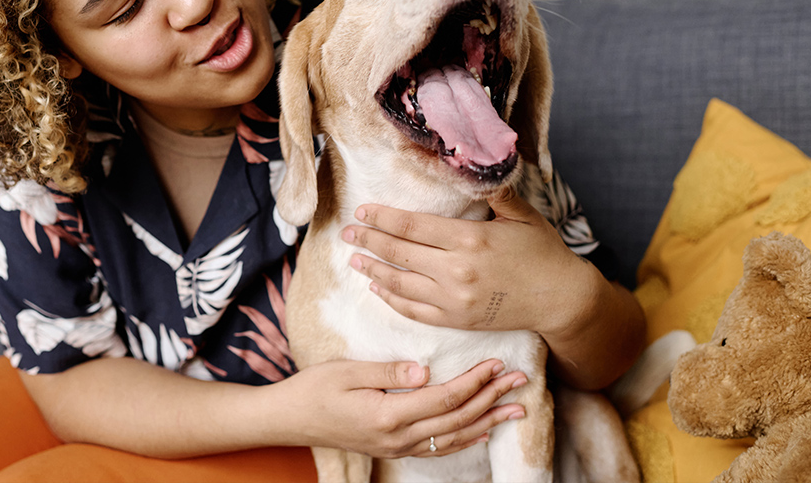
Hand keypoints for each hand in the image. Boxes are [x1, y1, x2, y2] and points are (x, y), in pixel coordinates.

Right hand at [276, 357, 526, 457]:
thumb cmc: (314, 389)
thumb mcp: (347, 371)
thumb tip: (425, 370)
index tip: (497, 362)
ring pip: (453, 436)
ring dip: (488, 421)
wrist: (290, 419)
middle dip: (492, 398)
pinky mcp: (394, 448)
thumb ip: (388, 371)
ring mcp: (397, 447)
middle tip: (520, 381)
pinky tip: (481, 430)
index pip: (445, 397)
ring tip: (515, 409)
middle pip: (457, 418)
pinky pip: (438, 447)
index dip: (475, 380)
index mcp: (389, 414)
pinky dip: (465, 438)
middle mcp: (399, 437)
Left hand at [342, 187, 591, 339]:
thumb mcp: (523, 216)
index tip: (362, 211)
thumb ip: (496, 193)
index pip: (412, 226)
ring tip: (354, 259)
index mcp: (470, 239)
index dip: (382, 218)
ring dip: (373, 270)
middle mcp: (457, 270)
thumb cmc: (543, 253)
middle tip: (346, 233)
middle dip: (368, 241)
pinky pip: (415, 310)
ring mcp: (455, 299)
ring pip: (401, 284)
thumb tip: (477, 163)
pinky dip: (392, 299)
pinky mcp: (457, 320)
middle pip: (400, 253)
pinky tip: (378, 288)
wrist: (562, 300)